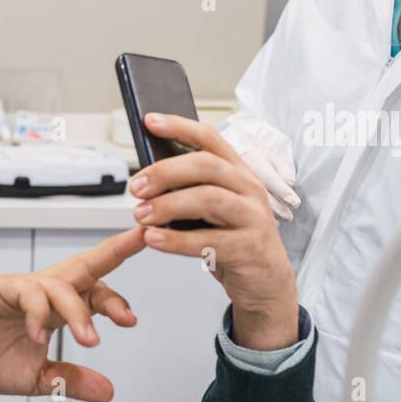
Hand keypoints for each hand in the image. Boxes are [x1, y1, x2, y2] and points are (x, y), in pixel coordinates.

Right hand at [0, 232, 144, 401]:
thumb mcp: (39, 379)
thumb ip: (71, 380)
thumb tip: (108, 391)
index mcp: (57, 308)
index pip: (94, 293)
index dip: (116, 301)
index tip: (132, 319)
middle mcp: (43, 292)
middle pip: (84, 266)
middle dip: (113, 251)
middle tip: (140, 239)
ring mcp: (21, 287)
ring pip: (60, 284)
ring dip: (79, 311)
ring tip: (88, 340)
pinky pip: (27, 293)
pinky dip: (38, 314)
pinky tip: (39, 337)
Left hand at [132, 114, 298, 350]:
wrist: (265, 280)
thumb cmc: (232, 238)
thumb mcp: (214, 209)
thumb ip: (191, 190)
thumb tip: (146, 179)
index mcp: (239, 172)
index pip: (210, 138)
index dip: (180, 127)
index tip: (149, 122)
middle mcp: (249, 188)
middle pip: (206, 166)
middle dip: (165, 172)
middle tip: (135, 187)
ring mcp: (253, 217)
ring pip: (208, 199)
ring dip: (168, 205)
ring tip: (140, 215)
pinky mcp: (249, 247)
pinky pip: (209, 240)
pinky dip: (176, 240)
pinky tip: (153, 239)